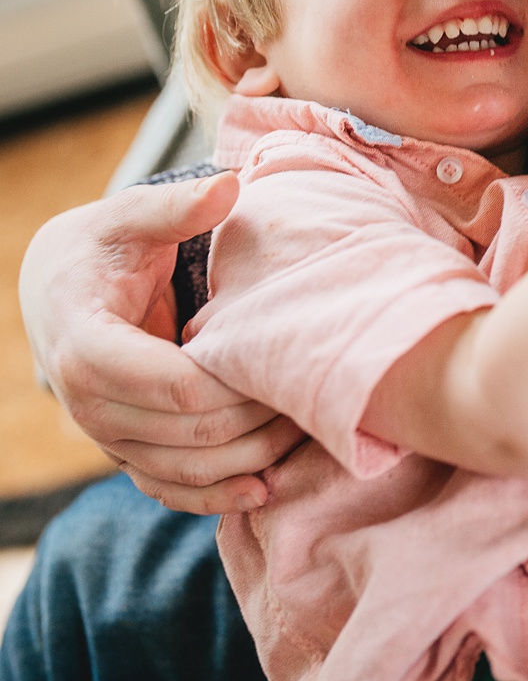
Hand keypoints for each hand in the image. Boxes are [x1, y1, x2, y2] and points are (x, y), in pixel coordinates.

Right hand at [21, 172, 303, 513]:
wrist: (57, 289)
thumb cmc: (102, 248)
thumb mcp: (130, 217)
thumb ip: (176, 205)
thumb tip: (229, 185)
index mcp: (87, 346)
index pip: (175, 386)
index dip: (239, 384)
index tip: (291, 362)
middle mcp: (86, 402)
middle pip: (188, 434)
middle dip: (257, 421)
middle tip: (316, 394)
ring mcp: (102, 433)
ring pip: (182, 470)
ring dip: (248, 459)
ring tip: (305, 430)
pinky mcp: (121, 450)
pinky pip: (166, 488)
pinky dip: (214, 495)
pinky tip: (264, 488)